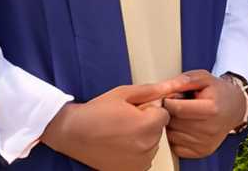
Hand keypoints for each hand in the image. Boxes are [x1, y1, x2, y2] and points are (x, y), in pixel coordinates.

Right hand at [41, 79, 187, 170]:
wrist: (72, 132)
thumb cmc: (96, 112)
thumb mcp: (124, 93)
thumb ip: (152, 90)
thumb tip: (175, 84)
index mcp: (146, 126)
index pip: (164, 113)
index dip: (149, 109)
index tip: (134, 110)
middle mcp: (145, 147)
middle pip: (159, 129)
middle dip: (147, 123)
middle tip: (125, 120)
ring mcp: (139, 162)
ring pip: (152, 143)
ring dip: (142, 137)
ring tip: (120, 132)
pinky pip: (144, 157)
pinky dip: (136, 151)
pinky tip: (120, 144)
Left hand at [164, 70, 247, 158]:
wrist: (234, 109)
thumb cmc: (218, 92)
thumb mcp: (205, 78)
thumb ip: (186, 79)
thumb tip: (165, 87)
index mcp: (212, 109)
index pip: (177, 108)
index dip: (168, 100)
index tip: (170, 96)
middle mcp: (210, 130)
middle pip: (173, 122)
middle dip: (169, 112)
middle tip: (179, 105)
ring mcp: (205, 143)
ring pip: (171, 135)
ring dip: (172, 124)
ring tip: (184, 115)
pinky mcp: (201, 152)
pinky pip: (175, 145)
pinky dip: (176, 136)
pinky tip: (185, 127)